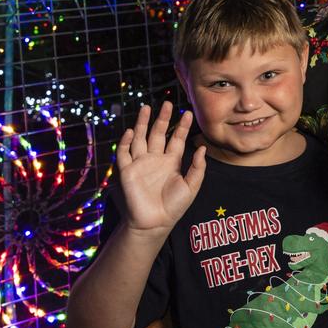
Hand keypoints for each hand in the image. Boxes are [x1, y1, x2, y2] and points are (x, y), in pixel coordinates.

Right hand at [116, 102, 206, 235]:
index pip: (177, 139)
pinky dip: (126, 142)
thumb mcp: (191, 186)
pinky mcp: (128, 171)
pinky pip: (124, 153)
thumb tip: (202, 147)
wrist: (155, 223)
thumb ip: (197, 167)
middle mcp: (156, 159)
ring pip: (140, 138)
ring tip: (146, 108)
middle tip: (167, 103)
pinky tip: (131, 131)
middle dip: (162, 119)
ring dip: (142, 123)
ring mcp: (141, 164)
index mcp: (171, 162)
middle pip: (158, 133)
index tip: (188, 113)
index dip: (182, 126)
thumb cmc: (174, 207)